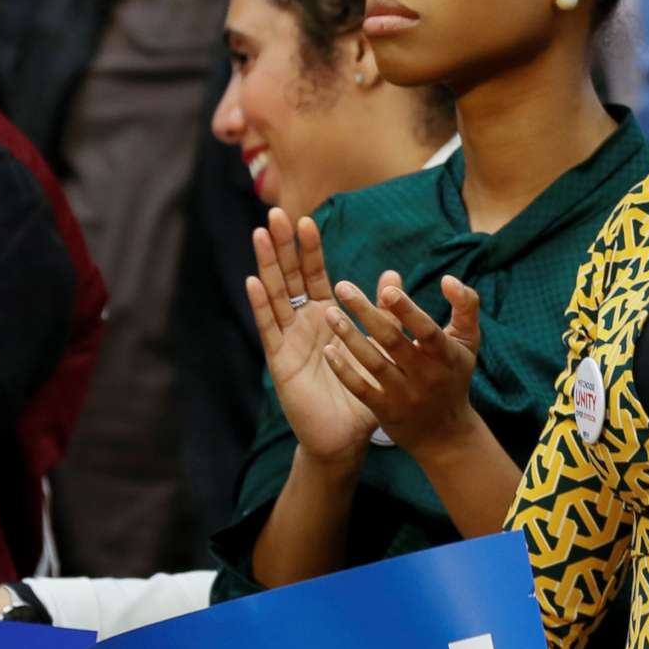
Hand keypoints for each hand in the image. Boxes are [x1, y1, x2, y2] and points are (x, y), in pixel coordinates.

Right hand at [245, 210, 380, 463]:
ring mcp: (289, 339)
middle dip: (283, 246)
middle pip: (290, 277)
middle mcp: (304, 322)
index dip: (310, 248)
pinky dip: (262, 305)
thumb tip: (393, 273)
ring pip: (276, 295)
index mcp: (327, 315)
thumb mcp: (378, 346)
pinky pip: (270, 328)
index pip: (316, 274)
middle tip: (274, 213)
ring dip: (268, 265)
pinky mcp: (280, 360)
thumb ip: (382, 311)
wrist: (346, 436)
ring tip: (260, 235)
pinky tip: (254, 281)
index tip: (306, 219)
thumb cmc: (363, 392)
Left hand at [324, 271, 483, 454]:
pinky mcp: (386, 411)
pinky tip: (328, 351)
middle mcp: (425, 375)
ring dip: (349, 337)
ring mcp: (404, 394)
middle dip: (366, 312)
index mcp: (446, 355)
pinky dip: (344, 371)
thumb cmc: (453, 375)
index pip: (427, 331)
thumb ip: (465, 305)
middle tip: (342, 287)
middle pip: (392, 341)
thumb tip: (448, 278)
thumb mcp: (467, 341)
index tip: (387, 291)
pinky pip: (361, 389)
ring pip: (373, 363)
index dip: (408, 311)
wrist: (446, 434)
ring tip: (329, 313)